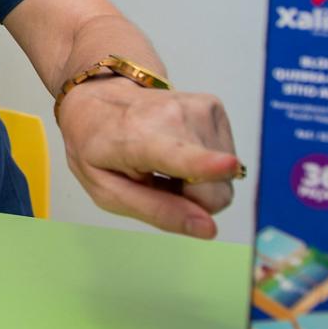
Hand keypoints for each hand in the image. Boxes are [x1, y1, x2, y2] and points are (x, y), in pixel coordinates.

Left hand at [56, 82, 239, 237]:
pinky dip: (203, 164)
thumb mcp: (108, 191)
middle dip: (193, 199)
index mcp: (140, 139)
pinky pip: (225, 160)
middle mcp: (176, 116)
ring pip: (224, 178)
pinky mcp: (215, 106)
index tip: (229, 166)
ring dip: (196, 180)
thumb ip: (157, 211)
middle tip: (158, 181)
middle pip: (214, 191)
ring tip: (163, 162)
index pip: (180, 155)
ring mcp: (201, 107)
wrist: (99, 100)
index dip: (207, 165)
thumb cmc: (99, 148)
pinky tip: (177, 151)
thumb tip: (208, 228)